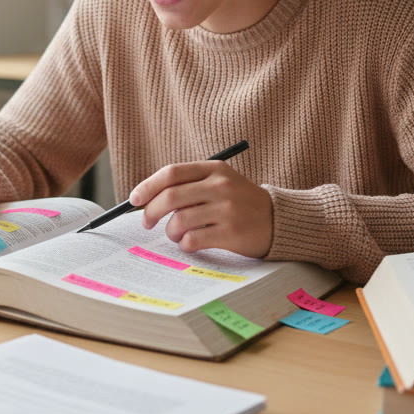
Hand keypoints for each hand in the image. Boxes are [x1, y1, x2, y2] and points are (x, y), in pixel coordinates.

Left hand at [128, 161, 273, 257]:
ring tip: (175, 235)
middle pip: (171, 197)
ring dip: (169, 232)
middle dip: (151, 212)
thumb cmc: (240, 202)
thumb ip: (190, 184)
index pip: (171, 173)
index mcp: (214, 169)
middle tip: (146, 222)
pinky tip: (189, 243)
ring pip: (179, 220)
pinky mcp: (232, 232)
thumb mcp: (221, 182)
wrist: (279, 219)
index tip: (134, 199)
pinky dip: (184, 244)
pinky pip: (193, 239)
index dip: (147, 186)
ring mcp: (227, 209)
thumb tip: (148, 198)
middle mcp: (220, 186)